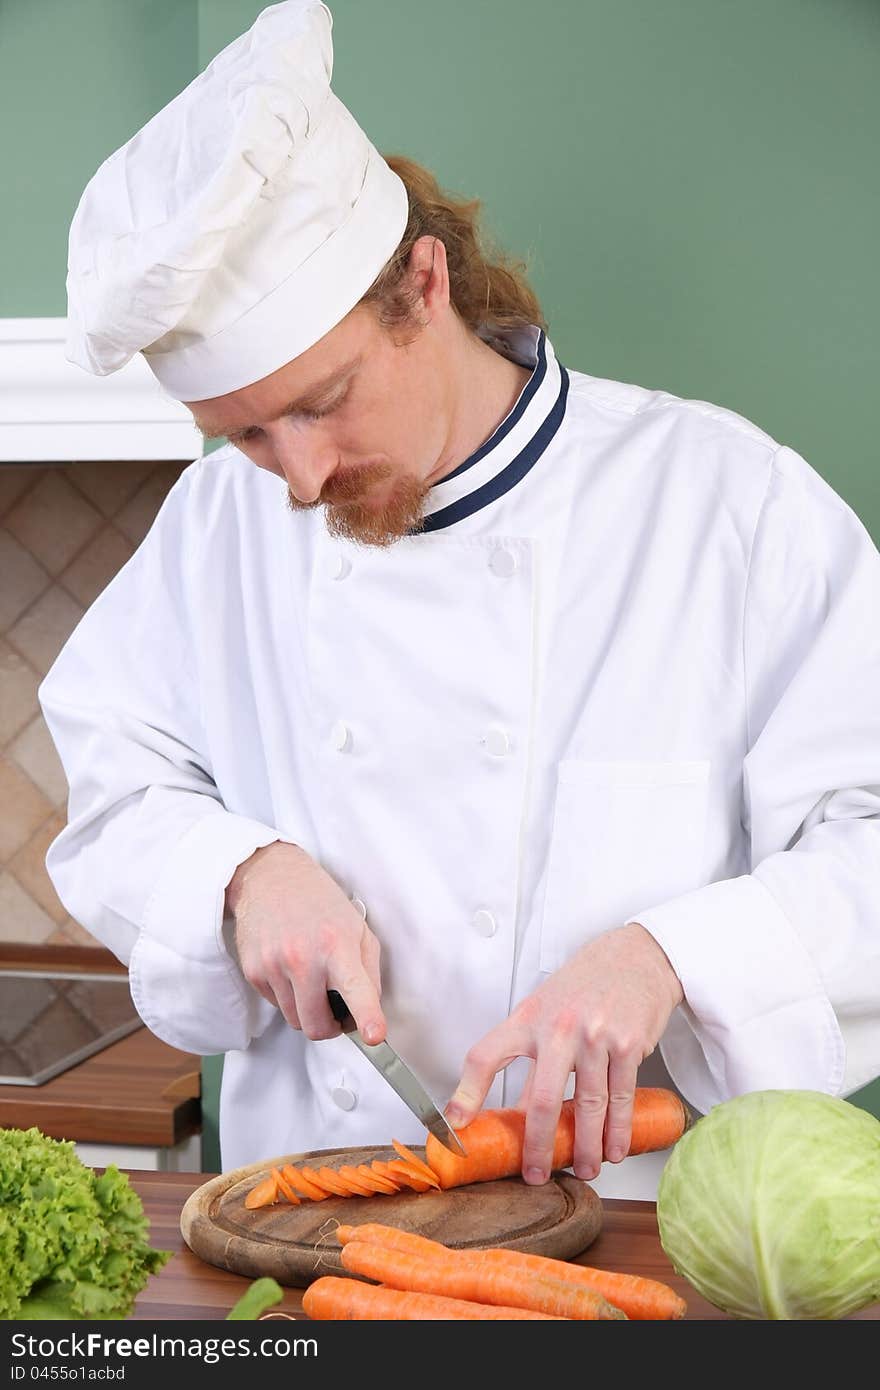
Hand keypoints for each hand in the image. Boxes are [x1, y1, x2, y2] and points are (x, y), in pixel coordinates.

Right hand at [225, 842, 384, 1042]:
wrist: (270, 878)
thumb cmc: (318, 902)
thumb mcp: (357, 928)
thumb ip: (369, 971)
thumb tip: (369, 1012)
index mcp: (336, 944)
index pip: (355, 988)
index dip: (368, 1016)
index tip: (374, 1036)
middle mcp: (303, 957)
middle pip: (317, 1026)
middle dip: (330, 1026)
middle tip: (337, 1010)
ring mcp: (274, 966)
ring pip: (295, 1021)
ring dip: (308, 1011)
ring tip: (312, 979)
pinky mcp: (253, 971)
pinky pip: (276, 1006)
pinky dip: (288, 997)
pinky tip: (291, 969)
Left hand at [445, 922, 682, 1183]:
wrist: (635, 958)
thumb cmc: (584, 985)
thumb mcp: (543, 1009)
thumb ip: (527, 1055)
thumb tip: (513, 1109)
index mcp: (528, 1019)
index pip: (485, 1055)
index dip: (466, 1092)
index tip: (457, 1125)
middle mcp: (558, 1027)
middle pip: (541, 1099)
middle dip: (537, 1145)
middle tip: (536, 1174)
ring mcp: (595, 1036)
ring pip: (587, 1106)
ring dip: (587, 1147)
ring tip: (586, 1169)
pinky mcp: (628, 1045)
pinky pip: (622, 1097)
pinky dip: (619, 1130)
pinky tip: (615, 1149)